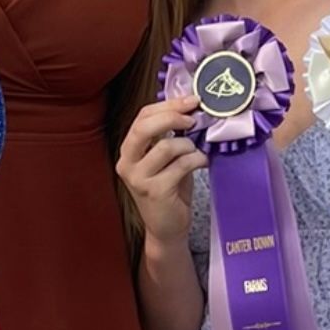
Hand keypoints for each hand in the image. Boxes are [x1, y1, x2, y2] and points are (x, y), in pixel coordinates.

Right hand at [116, 97, 206, 245]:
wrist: (167, 228)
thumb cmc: (170, 189)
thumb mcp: (166, 159)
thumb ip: (170, 135)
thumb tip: (191, 107)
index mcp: (128, 151)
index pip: (142, 117)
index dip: (167, 105)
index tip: (191, 100)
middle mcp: (127, 163)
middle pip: (145, 127)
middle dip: (173, 117)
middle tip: (193, 119)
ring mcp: (139, 178)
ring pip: (167, 146)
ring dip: (188, 146)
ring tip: (196, 153)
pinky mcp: (156, 191)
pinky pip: (181, 165)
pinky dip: (197, 160)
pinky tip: (202, 163)